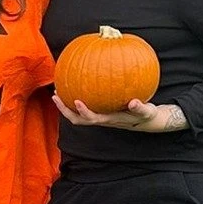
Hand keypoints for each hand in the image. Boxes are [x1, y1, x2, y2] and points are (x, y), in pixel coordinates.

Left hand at [53, 96, 182, 133]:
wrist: (145, 121)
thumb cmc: (145, 115)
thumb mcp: (146, 111)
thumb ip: (140, 107)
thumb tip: (133, 102)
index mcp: (109, 120)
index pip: (92, 118)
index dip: (83, 112)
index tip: (77, 100)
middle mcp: (101, 119)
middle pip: (78, 119)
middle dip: (65, 110)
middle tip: (55, 95)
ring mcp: (99, 116)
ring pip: (78, 115)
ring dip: (66, 105)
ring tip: (57, 90)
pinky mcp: (100, 111)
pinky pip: (86, 105)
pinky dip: (77, 95)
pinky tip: (75, 82)